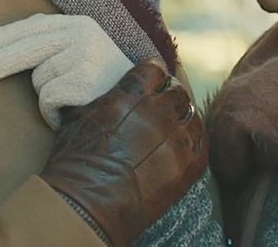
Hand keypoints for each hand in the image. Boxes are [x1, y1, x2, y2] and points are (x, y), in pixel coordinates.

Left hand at [0, 13, 134, 128]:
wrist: (143, 111)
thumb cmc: (98, 86)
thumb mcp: (75, 56)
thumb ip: (41, 46)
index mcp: (80, 24)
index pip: (33, 27)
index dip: (4, 37)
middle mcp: (85, 34)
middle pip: (28, 48)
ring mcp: (88, 57)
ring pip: (37, 79)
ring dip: (45, 96)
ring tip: (68, 101)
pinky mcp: (88, 82)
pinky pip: (48, 98)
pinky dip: (52, 113)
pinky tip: (72, 114)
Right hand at [40, 59, 206, 246]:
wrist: (87, 207)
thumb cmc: (74, 164)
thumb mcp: (81, 118)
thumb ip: (105, 100)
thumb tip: (110, 95)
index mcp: (131, 95)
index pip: (155, 70)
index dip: (153, 76)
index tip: (151, 82)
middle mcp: (158, 112)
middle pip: (177, 92)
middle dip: (169, 97)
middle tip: (161, 108)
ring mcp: (176, 140)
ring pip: (192, 116)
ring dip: (182, 120)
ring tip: (172, 130)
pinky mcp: (187, 168)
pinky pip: (202, 144)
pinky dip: (194, 142)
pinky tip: (184, 147)